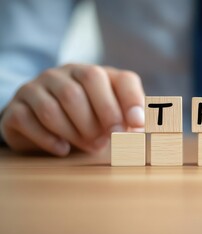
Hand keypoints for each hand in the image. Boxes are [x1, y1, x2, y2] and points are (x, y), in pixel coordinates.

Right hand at [0, 64, 144, 155]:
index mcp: (96, 75)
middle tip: (108, 140)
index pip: (122, 78)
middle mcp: (66, 73)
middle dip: (104, 115)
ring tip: (89, 146)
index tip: (138, 124)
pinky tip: (62, 150)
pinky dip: (49, 139)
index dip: (133, 100)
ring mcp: (38, 87)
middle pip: (88, 82)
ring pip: (56, 104)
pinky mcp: (17, 107)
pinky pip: (29, 119)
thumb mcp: (109, 119)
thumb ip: (127, 121)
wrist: (40, 124)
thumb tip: (142, 128)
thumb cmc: (85, 122)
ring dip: (77, 131)